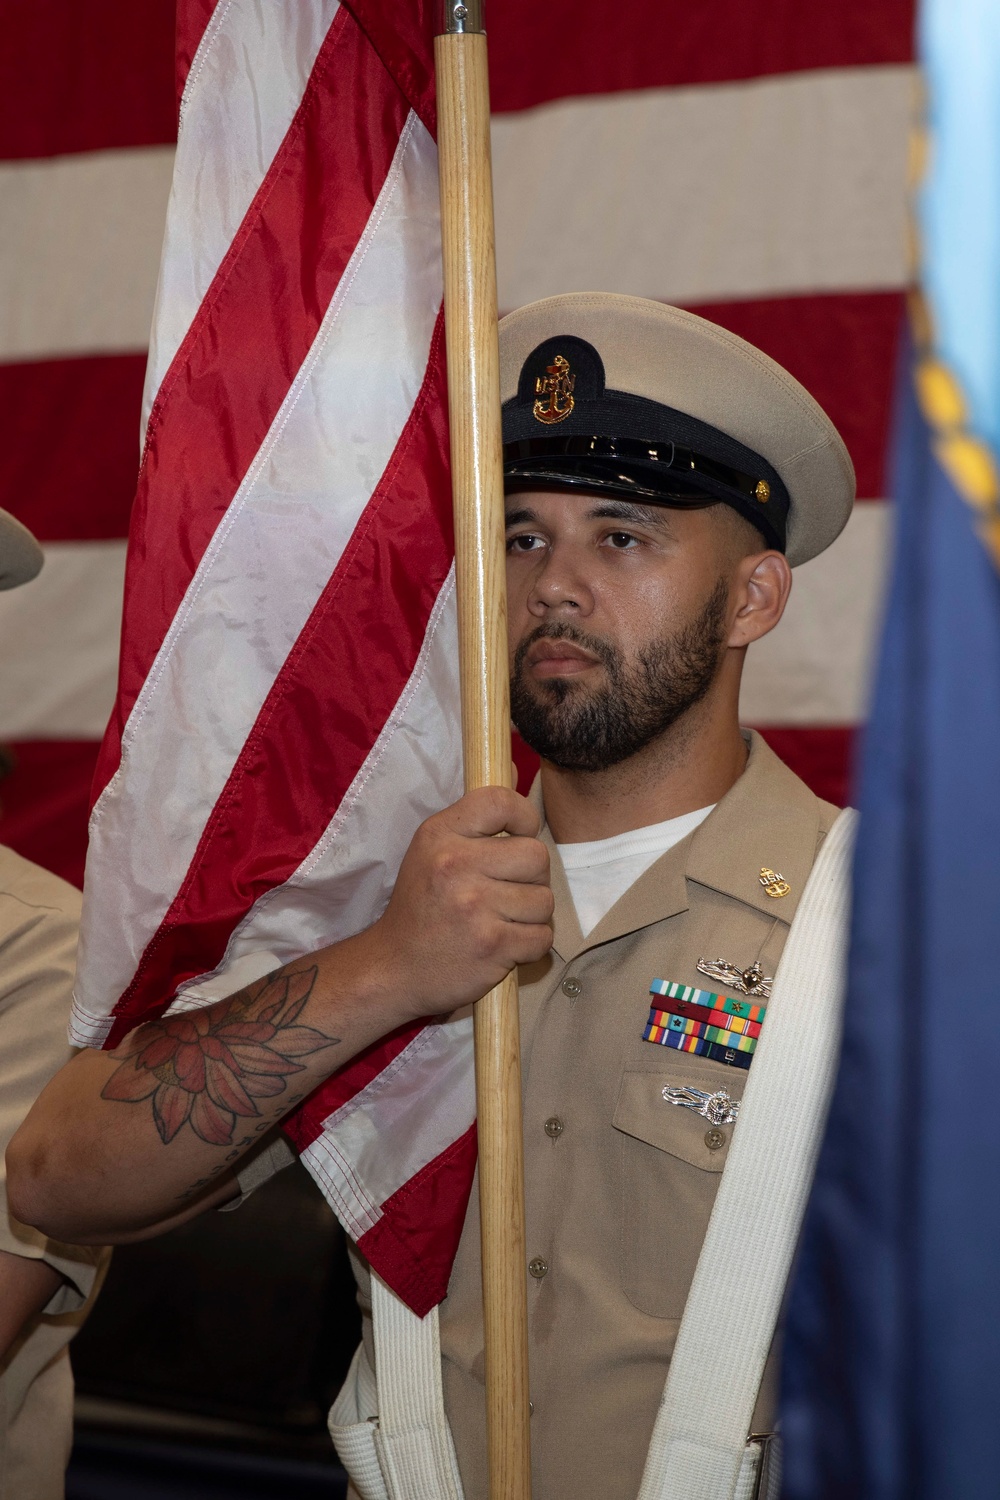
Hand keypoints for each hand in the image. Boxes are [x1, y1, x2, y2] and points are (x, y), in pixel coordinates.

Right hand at [369, 787, 552, 1018]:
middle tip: (506, 890)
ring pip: (544, 900)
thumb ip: (476, 814)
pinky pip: (542, 937)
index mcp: (440, 834)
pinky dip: (530, 944)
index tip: (518, 836)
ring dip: (531, 914)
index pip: (502, 801)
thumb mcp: (433, 848)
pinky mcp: (492, 945)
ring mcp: (475, 907)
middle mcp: (456, 865)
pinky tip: (504, 944)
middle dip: (531, 877)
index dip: (524, 818)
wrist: (394, 968)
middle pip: (536, 856)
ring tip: (501, 919)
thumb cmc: (421, 905)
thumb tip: (513, 764)